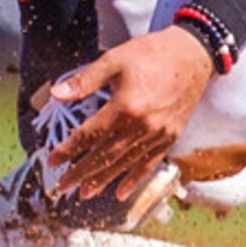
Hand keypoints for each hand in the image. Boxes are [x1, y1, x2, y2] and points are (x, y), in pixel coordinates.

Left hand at [45, 27, 215, 199]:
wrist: (193, 53)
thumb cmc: (152, 53)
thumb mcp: (115, 59)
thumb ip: (85, 80)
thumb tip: (56, 94)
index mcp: (125, 106)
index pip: (90, 134)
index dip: (69, 149)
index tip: (52, 160)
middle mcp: (141, 125)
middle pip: (105, 155)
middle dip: (81, 172)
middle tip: (62, 186)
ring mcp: (158, 134)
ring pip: (125, 163)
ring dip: (103, 180)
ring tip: (85, 193)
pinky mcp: (170, 136)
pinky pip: (149, 163)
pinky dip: (134, 179)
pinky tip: (121, 191)